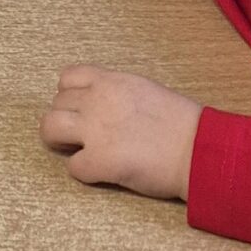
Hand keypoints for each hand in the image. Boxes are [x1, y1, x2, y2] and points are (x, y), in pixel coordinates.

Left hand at [40, 65, 199, 200]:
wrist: (202, 151)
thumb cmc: (184, 125)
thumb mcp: (147, 91)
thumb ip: (118, 94)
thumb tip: (102, 105)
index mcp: (111, 82)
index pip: (67, 78)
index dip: (69, 95)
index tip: (81, 108)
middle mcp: (97, 101)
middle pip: (56, 105)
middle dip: (66, 120)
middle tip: (82, 135)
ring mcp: (95, 131)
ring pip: (48, 129)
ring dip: (59, 141)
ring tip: (78, 150)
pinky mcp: (99, 161)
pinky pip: (73, 167)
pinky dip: (85, 172)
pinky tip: (103, 173)